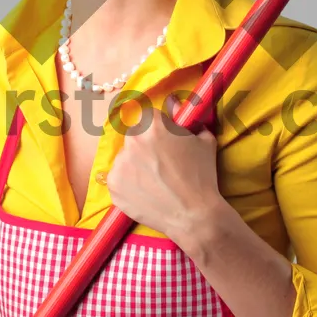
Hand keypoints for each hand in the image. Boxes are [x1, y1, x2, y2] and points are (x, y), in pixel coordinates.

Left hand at [100, 95, 225, 243]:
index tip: (163, 141)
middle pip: (134, 136)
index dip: (156, 128)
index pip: (147, 117)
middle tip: (160, 163)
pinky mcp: (113, 185)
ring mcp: (120, 163)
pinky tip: (146, 192)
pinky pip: (118, 178)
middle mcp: (132, 140)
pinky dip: (129, 184)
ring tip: (154, 181)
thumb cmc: (202, 176)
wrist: (194, 215)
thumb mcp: (203, 140)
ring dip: (135, 164)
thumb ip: (186, 118)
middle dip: (145, 146)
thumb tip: (173, 102)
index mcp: (152, 124)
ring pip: (125, 158)